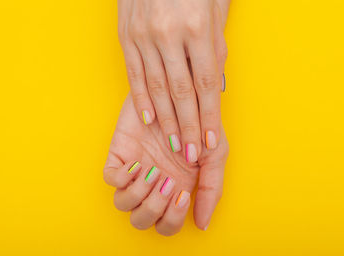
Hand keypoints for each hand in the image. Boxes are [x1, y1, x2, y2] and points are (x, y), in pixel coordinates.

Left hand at [103, 94, 228, 234]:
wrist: (183, 92)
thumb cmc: (200, 124)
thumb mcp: (214, 156)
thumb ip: (211, 190)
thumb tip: (202, 224)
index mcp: (176, 191)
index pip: (167, 225)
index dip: (172, 218)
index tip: (182, 194)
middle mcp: (154, 186)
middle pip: (143, 220)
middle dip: (154, 208)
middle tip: (167, 183)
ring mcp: (135, 171)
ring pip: (123, 204)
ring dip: (139, 193)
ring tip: (153, 171)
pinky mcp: (119, 154)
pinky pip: (110, 179)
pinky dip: (122, 177)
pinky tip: (138, 163)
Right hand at [117, 0, 228, 162]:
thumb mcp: (215, 11)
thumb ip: (216, 47)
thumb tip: (216, 85)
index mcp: (197, 28)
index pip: (206, 83)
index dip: (209, 115)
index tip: (211, 140)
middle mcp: (169, 34)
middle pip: (182, 92)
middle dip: (188, 126)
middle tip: (192, 153)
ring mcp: (144, 35)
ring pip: (156, 87)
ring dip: (167, 120)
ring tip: (174, 143)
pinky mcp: (126, 35)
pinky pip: (134, 74)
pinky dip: (142, 100)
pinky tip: (150, 120)